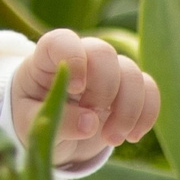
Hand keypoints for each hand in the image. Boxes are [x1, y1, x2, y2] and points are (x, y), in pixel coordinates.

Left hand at [7, 29, 159, 169]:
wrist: (50, 131)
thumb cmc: (31, 118)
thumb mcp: (30, 124)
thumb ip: (57, 121)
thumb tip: (91, 124)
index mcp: (46, 58)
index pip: (63, 40)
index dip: (73, 59)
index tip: (75, 89)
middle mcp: (81, 57)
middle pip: (104, 53)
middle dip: (104, 91)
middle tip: (92, 125)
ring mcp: (107, 71)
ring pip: (132, 73)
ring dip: (128, 109)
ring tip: (112, 139)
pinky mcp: (127, 88)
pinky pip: (149, 90)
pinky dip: (146, 114)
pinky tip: (132, 136)